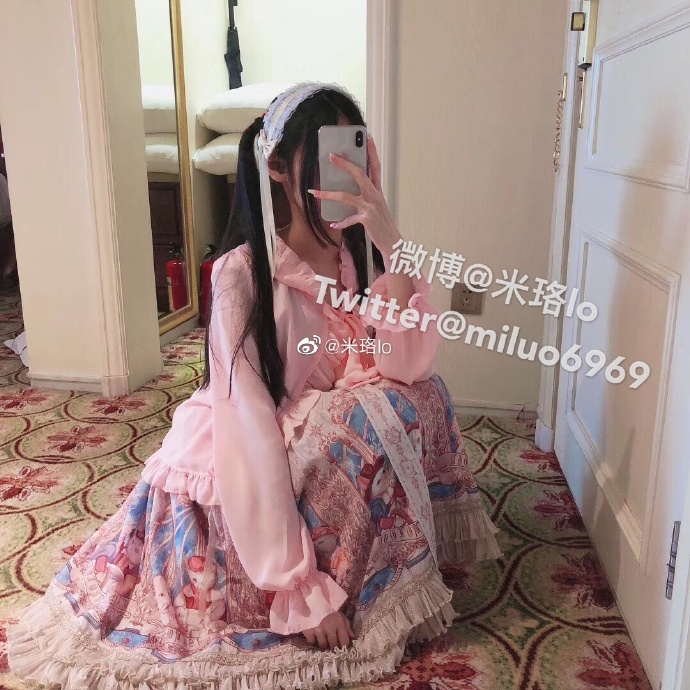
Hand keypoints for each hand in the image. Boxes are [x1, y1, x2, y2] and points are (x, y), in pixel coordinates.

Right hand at [303, 611, 355, 649]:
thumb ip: (347, 626)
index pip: (344, 642)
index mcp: (339, 623)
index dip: (343, 644)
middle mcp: (329, 628)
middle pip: (333, 645)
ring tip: (322, 637)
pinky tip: (314, 634)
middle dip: (333, 644)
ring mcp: (318, 630)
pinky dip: (313, 639)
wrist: (312, 597)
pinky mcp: (308, 630)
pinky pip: (312, 641)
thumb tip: (352, 637)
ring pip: (322, 645)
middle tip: (331, 640)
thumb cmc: (328, 606)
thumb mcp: (339, 614)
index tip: (341, 644)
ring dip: (323, 642)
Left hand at [308, 137, 400, 259]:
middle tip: (331, 156)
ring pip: (346, 196)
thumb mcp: (377, 206)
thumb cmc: (382, 224)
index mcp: (378, 190)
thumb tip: (349, 189)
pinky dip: (341, 222)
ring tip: (315, 193)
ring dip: (328, 194)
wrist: (393, 242)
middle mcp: (375, 195)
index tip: (367, 138)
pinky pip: (349, 219)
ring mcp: (371, 207)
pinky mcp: (367, 219)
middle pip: (359, 174)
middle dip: (345, 164)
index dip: (372, 152)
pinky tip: (333, 224)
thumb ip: (366, 196)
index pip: (375, 167)